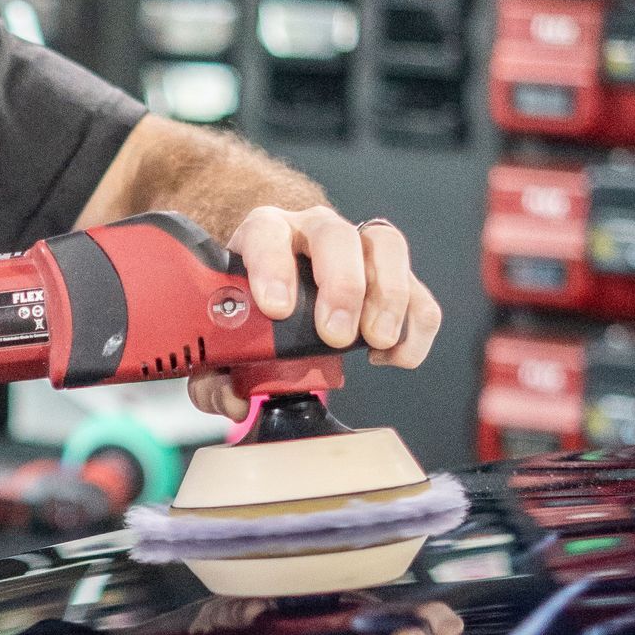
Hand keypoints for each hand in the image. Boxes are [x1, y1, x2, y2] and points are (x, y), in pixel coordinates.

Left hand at [188, 205, 441, 421]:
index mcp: (264, 234)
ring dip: (388, 296)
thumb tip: (234, 402)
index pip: (266, 233)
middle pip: (336, 236)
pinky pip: (418, 291)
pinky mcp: (392, 275)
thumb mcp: (223, 335)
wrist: (276, 294)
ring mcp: (358, 247)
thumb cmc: (248, 309)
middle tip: (336, 336)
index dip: (272, 267)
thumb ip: (217, 370)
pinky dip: (415, 325)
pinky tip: (394, 356)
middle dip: (341, 286)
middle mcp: (312, 231)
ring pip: (387, 247)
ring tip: (375, 341)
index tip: (276, 308)